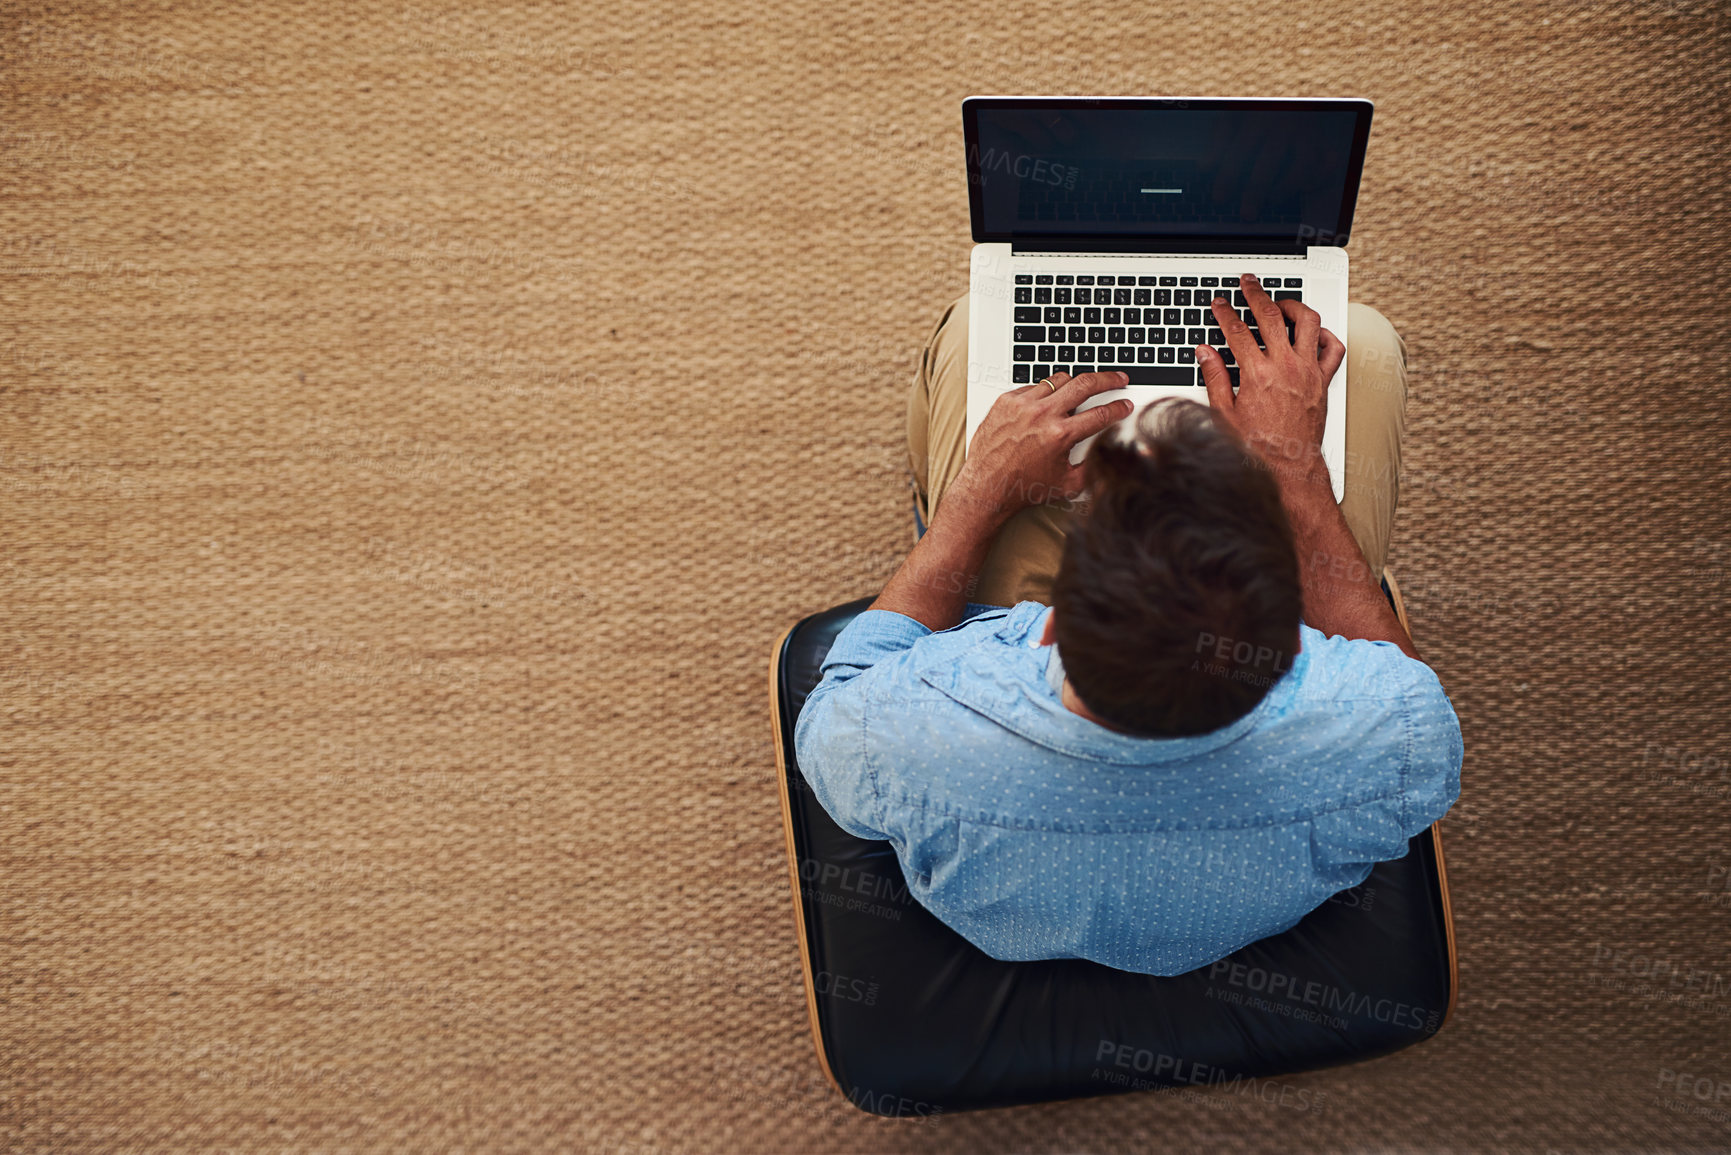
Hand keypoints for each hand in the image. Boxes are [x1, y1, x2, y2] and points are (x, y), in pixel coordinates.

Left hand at [954, 370, 1133, 518]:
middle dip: (1108, 379)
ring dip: (1074, 383)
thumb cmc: (1022, 486)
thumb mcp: (1067, 484)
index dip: (1119, 407)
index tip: (1125, 404)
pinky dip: (1045, 393)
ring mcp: (1023, 405)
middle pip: (1085, 383)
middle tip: (1118, 378)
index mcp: (1060, 435)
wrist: (987, 486)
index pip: (1101, 414)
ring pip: (1059, 379)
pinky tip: (1047, 403)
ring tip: (1081, 390)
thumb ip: (1093, 468)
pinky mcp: (1006, 401)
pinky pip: (1034, 386)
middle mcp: (1042, 416)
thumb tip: (1108, 453)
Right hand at [1197, 274, 1344, 492]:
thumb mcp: (1224, 413)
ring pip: (1307, 321)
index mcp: (1258, 374)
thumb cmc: (1258, 447)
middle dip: (1256, 294)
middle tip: (1248, 284)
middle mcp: (1286, 367)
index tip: (1220, 304)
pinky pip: (1332, 348)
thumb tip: (1205, 353)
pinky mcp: (1323, 380)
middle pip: (1271, 316)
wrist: (1289, 467)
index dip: (1226, 313)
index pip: (1238, 331)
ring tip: (1280, 303)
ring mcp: (1308, 371)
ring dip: (1293, 306)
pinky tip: (1312, 333)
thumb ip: (1215, 378)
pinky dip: (1324, 335)